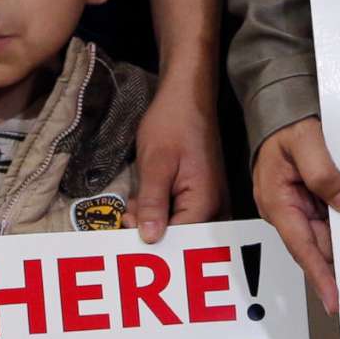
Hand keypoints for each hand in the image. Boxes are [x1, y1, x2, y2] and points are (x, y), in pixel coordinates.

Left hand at [131, 80, 226, 242]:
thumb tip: (149, 237)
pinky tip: (143, 201)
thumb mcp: (155, 164)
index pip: (179, 239)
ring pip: (180, 227)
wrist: (186, 97)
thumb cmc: (173, 123)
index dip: (151, 241)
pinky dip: (160, 211)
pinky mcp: (201, 194)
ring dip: (153, 222)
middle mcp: (214, 206)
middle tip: (127, 218)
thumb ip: (152, 203)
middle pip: (182, 237)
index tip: (125, 235)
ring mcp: (210, 200)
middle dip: (151, 233)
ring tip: (133, 208)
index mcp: (204, 202)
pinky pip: (181, 214)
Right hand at [253, 118, 339, 315]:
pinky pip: (327, 222)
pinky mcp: (307, 201)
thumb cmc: (287, 124)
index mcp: (277, 203)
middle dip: (334, 269)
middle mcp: (285, 211)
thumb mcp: (306, 141)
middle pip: (313, 247)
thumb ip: (324, 173)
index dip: (319, 275)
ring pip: (322, 236)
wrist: (279, 108)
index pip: (302, 247)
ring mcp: (296, 208)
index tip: (333, 300)